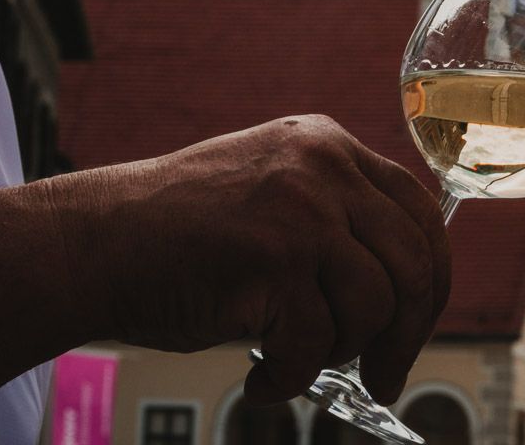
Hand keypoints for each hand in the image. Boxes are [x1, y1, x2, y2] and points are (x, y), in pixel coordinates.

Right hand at [45, 115, 449, 404]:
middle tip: (388, 375)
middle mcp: (324, 166)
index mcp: (329, 146)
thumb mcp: (273, 194)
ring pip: (375, 305)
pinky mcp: (275, 256)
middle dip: (409, 333)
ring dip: (340, 353)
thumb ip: (338, 221)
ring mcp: (302, 207)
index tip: (420, 321)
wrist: (91, 242)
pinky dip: (292, 378)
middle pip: (415, 261)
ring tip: (294, 361)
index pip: (421, 212)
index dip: (432, 277)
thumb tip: (403, 293)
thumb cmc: (177, 235)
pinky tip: (262, 377)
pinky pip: (316, 342)